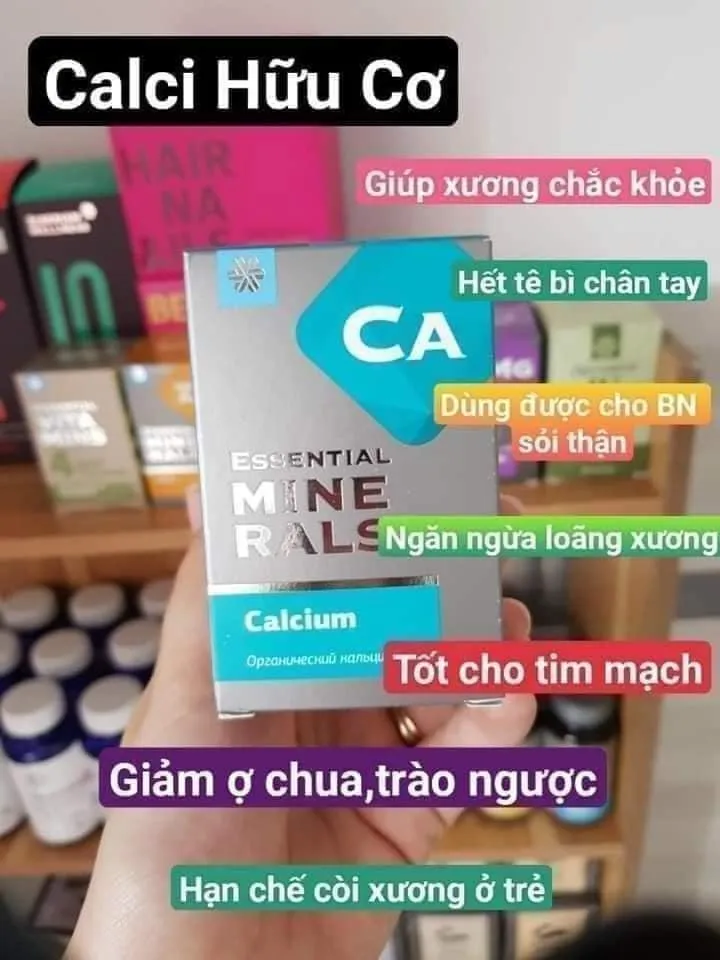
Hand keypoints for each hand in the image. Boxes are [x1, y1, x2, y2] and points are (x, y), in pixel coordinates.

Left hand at [69, 492, 534, 959]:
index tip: (408, 491)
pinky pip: (462, 762)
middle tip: (483, 537)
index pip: (326, 584)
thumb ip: (209, 609)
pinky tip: (506, 696)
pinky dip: (492, 726)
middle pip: (394, 626)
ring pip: (438, 685)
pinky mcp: (406, 815)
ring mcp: (367, 758)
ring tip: (504, 622)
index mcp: (266, 668)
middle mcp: (319, 704)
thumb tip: (209, 500)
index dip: (368, 538)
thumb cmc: (169, 840)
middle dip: (441, 581)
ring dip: (477, 649)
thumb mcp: (181, 710)